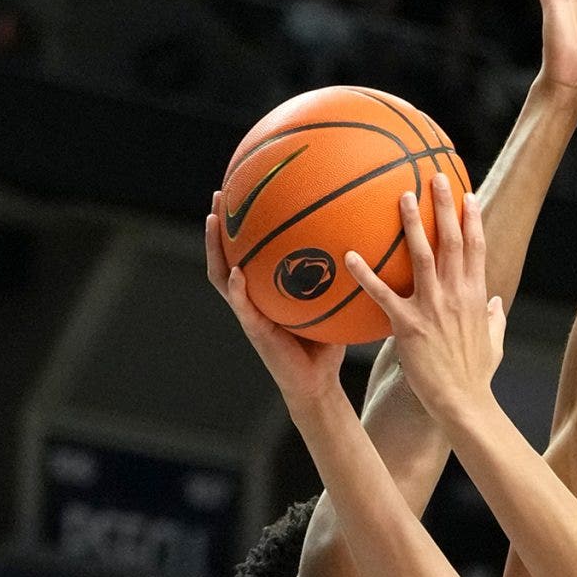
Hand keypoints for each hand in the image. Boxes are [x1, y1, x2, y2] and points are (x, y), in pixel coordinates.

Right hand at [205, 206, 351, 426]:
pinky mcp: (255, 331)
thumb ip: (339, 276)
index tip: (240, 193)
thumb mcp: (333, 302)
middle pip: (225, 255)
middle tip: (217, 196)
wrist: (318, 382)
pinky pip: (241, 306)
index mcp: (265, 290)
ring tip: (213, 222)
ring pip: (221, 276)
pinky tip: (236, 272)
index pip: (246, 251)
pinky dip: (236, 289)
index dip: (240, 226)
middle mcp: (252, 297)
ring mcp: (249, 313)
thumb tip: (362, 240)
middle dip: (218, 226)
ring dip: (214, 249)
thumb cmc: (327, 342)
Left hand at [345, 178, 504, 422]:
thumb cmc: (476, 377)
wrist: (464, 403)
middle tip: (435, 176)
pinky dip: (365, 274)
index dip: (472, 219)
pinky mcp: (408, 326)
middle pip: (452, 240)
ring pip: (421, 256)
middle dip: (445, 205)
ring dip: (412, 223)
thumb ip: (496, 319)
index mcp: (476, 296)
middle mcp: (456, 295)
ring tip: (402, 195)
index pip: (477, 248)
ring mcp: (432, 308)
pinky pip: (382, 294)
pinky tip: (349, 255)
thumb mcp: (494, 344)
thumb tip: (498, 303)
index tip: (467, 194)